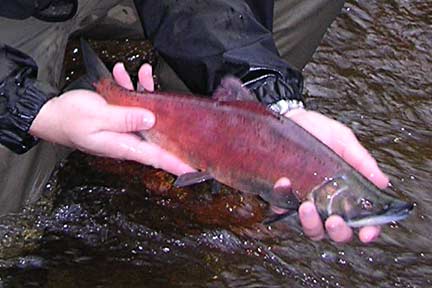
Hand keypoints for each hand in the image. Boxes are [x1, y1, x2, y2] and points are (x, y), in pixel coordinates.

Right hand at [30, 63, 193, 175]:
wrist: (49, 114)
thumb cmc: (69, 119)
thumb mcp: (97, 117)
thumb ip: (125, 119)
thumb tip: (151, 119)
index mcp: (124, 145)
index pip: (157, 157)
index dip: (177, 163)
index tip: (196, 169)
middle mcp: (127, 139)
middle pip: (158, 132)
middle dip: (170, 116)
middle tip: (182, 105)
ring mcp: (124, 128)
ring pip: (146, 112)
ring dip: (147, 91)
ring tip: (142, 71)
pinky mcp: (118, 116)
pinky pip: (132, 104)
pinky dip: (131, 88)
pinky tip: (123, 73)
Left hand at [277, 109, 388, 243]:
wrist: (290, 118)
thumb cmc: (319, 130)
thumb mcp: (344, 141)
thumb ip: (362, 161)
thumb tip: (383, 182)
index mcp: (347, 192)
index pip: (363, 219)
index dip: (369, 230)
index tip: (367, 233)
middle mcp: (326, 202)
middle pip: (336, 232)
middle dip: (337, 231)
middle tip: (333, 220)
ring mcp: (303, 201)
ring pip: (311, 228)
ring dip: (310, 223)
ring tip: (307, 206)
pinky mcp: (282, 196)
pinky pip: (281, 207)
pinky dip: (282, 199)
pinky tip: (284, 183)